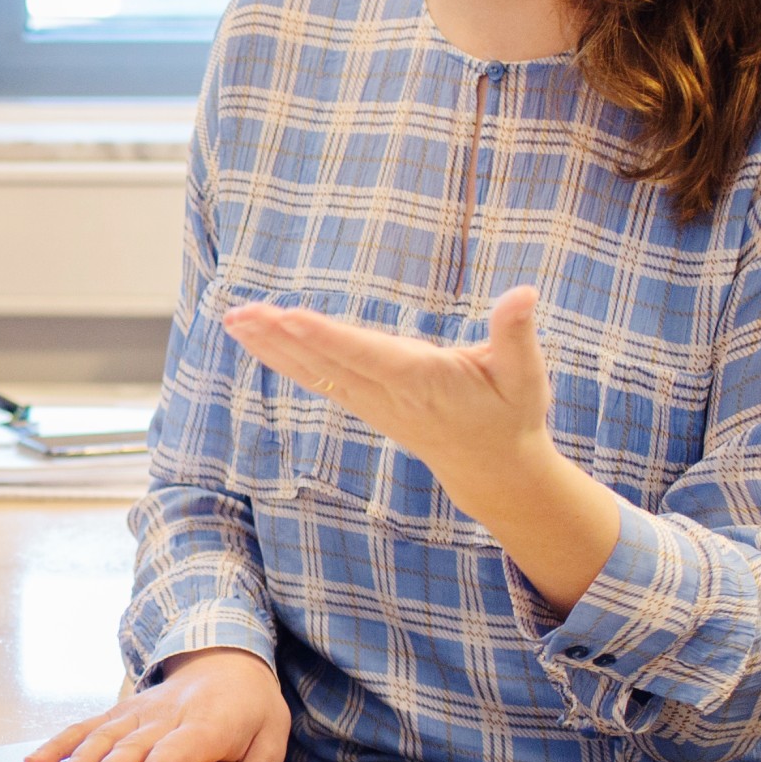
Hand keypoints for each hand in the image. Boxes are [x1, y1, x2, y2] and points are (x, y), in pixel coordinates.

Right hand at [27, 647, 290, 761]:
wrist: (230, 659)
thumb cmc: (252, 708)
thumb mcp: (273, 735)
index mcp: (208, 723)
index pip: (178, 749)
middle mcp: (168, 714)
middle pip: (134, 745)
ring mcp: (140, 710)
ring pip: (105, 735)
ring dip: (79, 760)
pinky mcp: (122, 711)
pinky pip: (88, 726)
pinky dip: (61, 743)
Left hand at [223, 285, 620, 612]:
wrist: (493, 468)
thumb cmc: (511, 414)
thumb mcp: (525, 374)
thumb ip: (517, 333)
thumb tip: (524, 293)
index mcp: (423, 380)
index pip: (369, 355)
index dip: (329, 338)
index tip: (291, 318)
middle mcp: (389, 393)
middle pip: (328, 362)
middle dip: (284, 337)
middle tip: (242, 312)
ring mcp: (371, 402)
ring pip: (314, 371)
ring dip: (272, 346)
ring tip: (235, 319)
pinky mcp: (364, 403)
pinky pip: (317, 379)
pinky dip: (284, 358)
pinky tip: (256, 339)